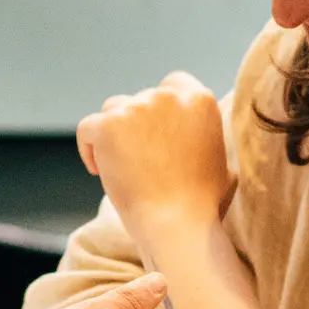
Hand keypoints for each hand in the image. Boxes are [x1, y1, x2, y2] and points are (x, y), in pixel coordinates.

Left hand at [76, 73, 231, 236]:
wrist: (177, 224)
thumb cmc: (201, 203)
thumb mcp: (221, 159)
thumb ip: (205, 135)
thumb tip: (193, 133)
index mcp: (200, 100)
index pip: (173, 84)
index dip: (160, 109)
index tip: (154, 134)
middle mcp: (169, 97)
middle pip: (141, 99)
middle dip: (137, 125)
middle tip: (137, 160)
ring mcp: (137, 108)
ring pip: (114, 109)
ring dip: (114, 132)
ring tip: (118, 165)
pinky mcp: (108, 125)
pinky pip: (88, 127)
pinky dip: (89, 148)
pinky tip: (97, 170)